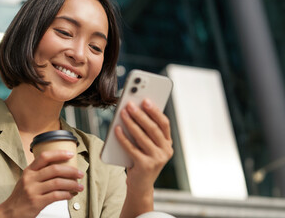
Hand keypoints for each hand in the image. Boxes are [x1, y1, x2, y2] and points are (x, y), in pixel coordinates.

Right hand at [0, 150, 83, 217]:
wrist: (9, 212)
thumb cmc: (20, 197)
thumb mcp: (26, 180)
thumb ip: (39, 174)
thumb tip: (61, 169)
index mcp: (29, 171)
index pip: (44, 156)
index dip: (59, 153)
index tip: (70, 154)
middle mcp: (30, 179)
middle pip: (54, 169)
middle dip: (71, 171)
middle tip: (80, 174)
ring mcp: (33, 190)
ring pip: (58, 183)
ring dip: (72, 184)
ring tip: (79, 186)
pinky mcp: (37, 202)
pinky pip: (56, 196)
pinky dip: (66, 195)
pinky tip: (70, 195)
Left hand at [115, 99, 172, 216]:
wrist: (140, 186)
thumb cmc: (142, 161)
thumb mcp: (148, 146)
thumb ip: (145, 132)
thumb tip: (133, 110)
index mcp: (168, 144)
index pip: (164, 123)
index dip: (155, 111)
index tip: (145, 99)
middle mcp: (165, 151)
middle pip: (152, 128)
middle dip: (140, 114)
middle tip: (130, 104)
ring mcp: (157, 159)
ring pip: (142, 137)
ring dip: (131, 123)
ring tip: (122, 113)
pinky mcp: (145, 166)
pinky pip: (131, 148)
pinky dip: (123, 137)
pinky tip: (116, 128)